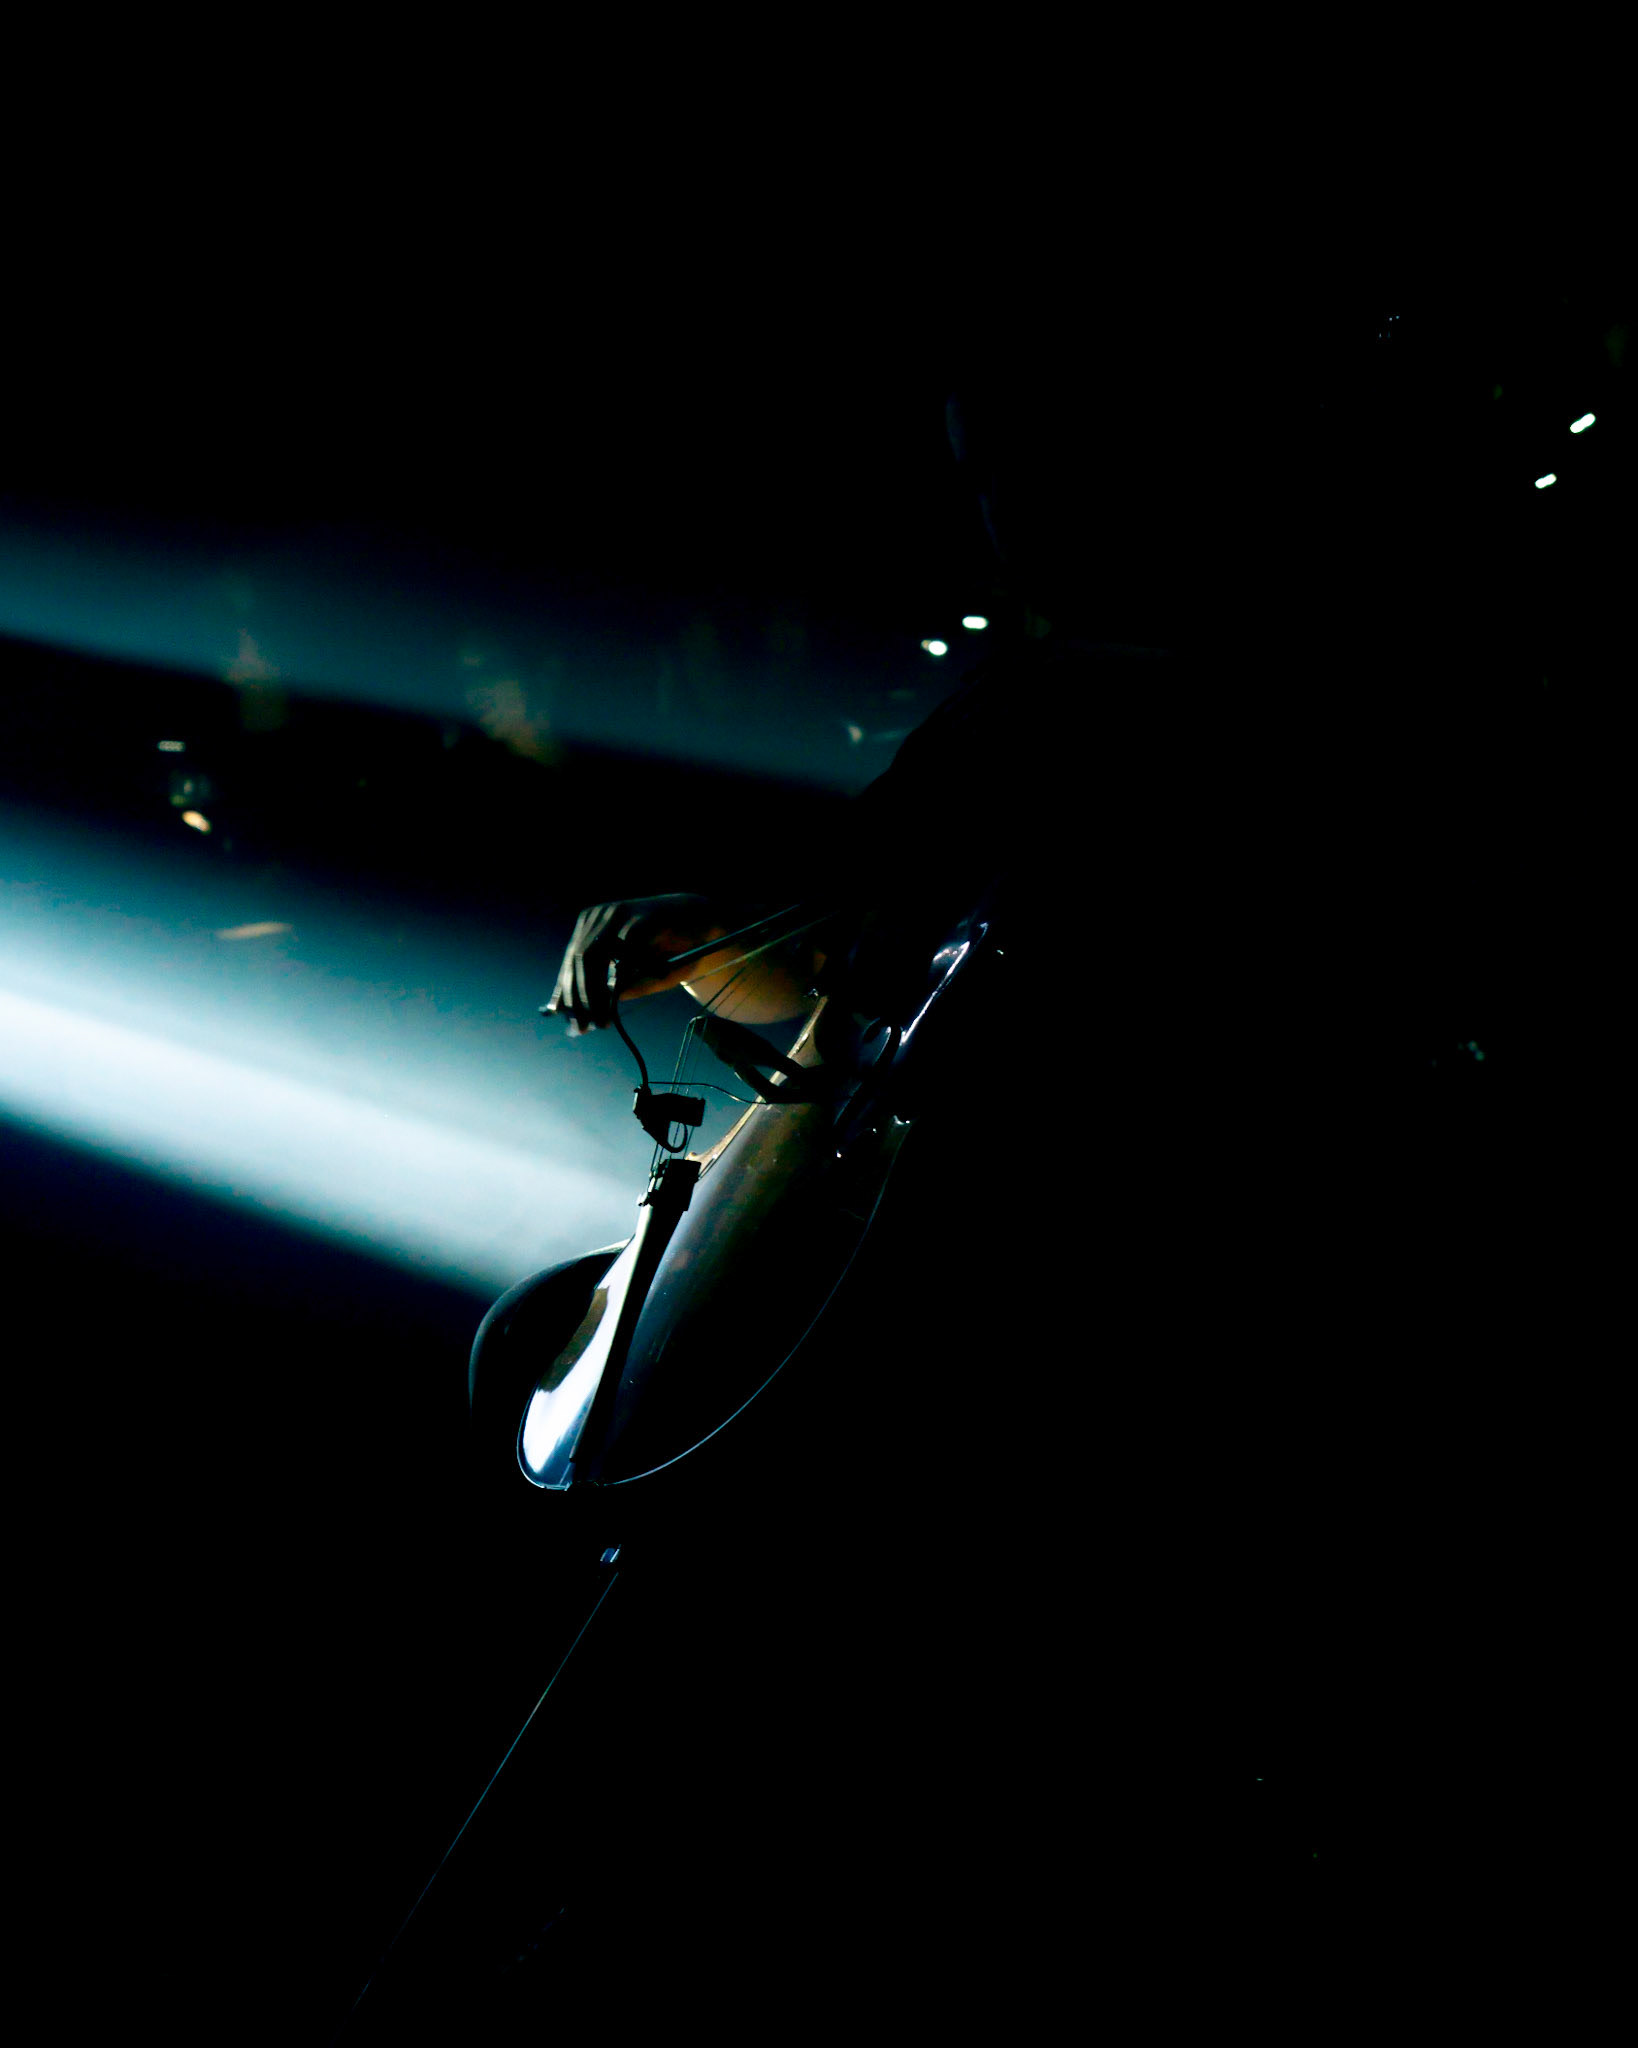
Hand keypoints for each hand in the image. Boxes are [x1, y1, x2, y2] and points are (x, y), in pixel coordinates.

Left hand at [544, 894, 727, 1035]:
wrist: (702, 925)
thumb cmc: (666, 953)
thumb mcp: (635, 975)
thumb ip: (613, 990)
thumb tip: (587, 1014)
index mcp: (592, 926)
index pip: (572, 961)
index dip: (568, 991)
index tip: (570, 1020)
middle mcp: (601, 916)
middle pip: (580, 959)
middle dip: (581, 997)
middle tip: (586, 1025)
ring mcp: (620, 912)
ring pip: (596, 955)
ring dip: (597, 992)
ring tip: (603, 1018)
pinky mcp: (641, 916)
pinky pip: (627, 951)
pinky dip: (626, 976)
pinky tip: (621, 998)